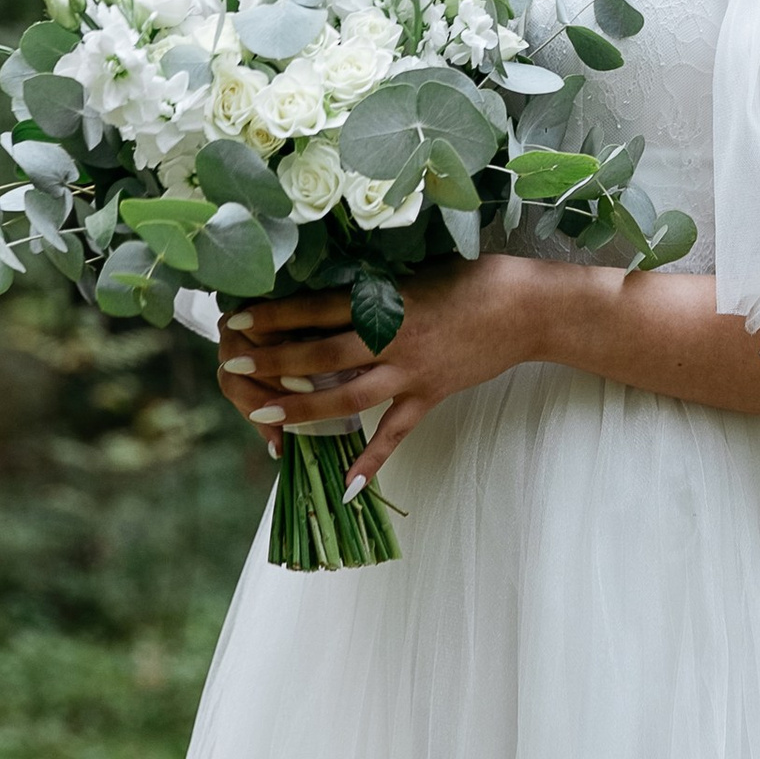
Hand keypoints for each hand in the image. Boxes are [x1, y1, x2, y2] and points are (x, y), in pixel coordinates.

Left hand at [215, 255, 563, 490]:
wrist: (526, 308)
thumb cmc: (473, 279)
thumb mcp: (417, 273)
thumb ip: (376, 288)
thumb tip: (330, 294)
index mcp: (387, 300)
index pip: (317, 308)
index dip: (275, 314)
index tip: (238, 317)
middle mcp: (393, 337)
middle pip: (321, 353)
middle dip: (273, 361)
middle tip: (233, 364)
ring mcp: (412, 371)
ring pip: (347, 395)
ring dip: (302, 409)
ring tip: (261, 416)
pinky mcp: (432, 395)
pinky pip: (397, 432)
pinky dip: (372, 459)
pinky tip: (347, 486)